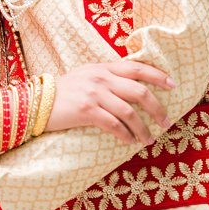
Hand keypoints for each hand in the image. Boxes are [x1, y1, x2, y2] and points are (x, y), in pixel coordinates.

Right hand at [49, 60, 172, 144]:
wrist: (35, 102)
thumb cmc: (62, 92)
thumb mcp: (85, 76)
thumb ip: (106, 77)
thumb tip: (131, 86)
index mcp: (102, 68)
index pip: (137, 67)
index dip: (159, 76)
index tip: (173, 86)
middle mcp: (100, 78)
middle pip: (139, 91)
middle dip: (157, 108)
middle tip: (165, 122)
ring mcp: (93, 94)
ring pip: (130, 112)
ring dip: (143, 128)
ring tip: (148, 139)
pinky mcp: (86, 111)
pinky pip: (114, 124)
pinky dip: (125, 135)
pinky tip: (129, 141)